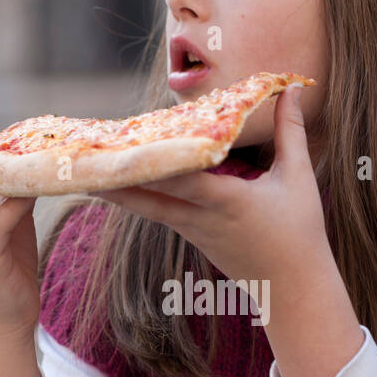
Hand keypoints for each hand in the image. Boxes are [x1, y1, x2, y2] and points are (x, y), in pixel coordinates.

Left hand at [97, 84, 332, 290]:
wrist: (291, 290)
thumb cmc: (299, 233)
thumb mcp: (298, 178)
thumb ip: (291, 130)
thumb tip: (292, 87)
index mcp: (226, 202)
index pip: (182, 179)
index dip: (153, 163)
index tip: (125, 145)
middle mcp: (200, 218)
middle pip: (147, 197)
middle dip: (113, 178)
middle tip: (77, 158)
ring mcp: (191, 230)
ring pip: (145, 207)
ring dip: (115, 189)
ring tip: (83, 167)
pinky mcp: (189, 236)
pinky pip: (156, 212)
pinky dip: (136, 196)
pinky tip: (118, 180)